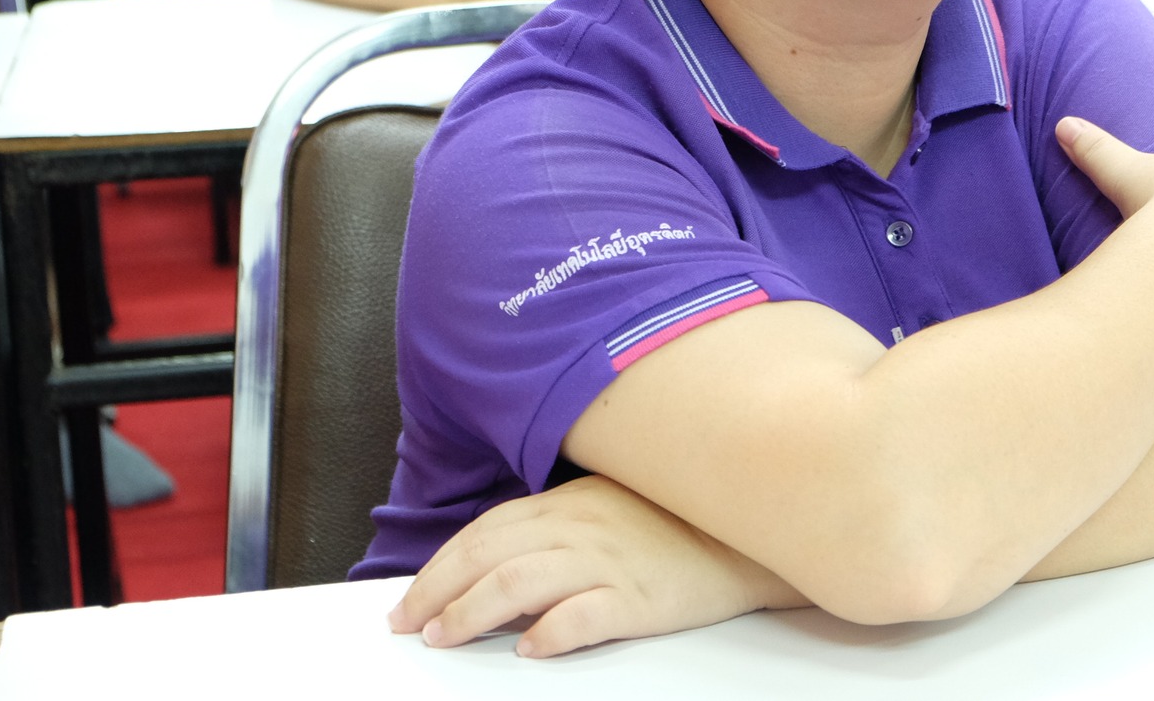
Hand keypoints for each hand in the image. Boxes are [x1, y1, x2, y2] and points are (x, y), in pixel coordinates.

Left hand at [389, 474, 803, 657]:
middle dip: (437, 591)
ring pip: (521, 582)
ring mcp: (609, 562)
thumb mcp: (606, 509)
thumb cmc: (675, 526)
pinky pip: (586, 614)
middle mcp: (580, 528)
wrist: (745, 537)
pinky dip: (552, 632)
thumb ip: (554, 528)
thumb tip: (495, 563)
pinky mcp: (640, 598)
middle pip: (489, 555)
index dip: (440, 566)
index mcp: (568, 505)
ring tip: (446, 637)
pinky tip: (530, 649)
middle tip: (407, 624)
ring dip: (474, 611)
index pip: (486, 532)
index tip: (408, 599)